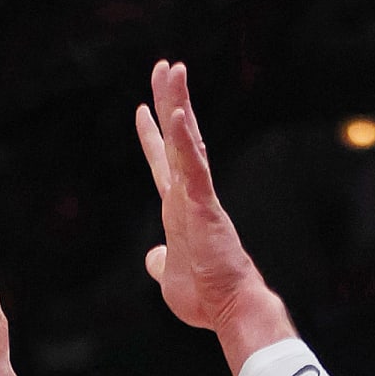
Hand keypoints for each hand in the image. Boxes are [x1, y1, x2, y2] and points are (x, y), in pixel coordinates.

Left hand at [135, 61, 292, 366]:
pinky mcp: (204, 205)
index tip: (144, 109)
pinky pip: (193, 166)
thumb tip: (153, 258)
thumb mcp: (170, 277)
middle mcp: (189, 196)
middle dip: (171, 101)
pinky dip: (186, 139)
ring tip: (172, 69)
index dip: (153, 136)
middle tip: (165, 67)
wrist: (230, 309)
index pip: (164, 163)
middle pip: (179, 139)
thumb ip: (161, 262)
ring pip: (187, 141)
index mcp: (179, 210)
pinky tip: (179, 113)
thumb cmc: (207, 298)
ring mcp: (198, 197)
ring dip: (179, 103)